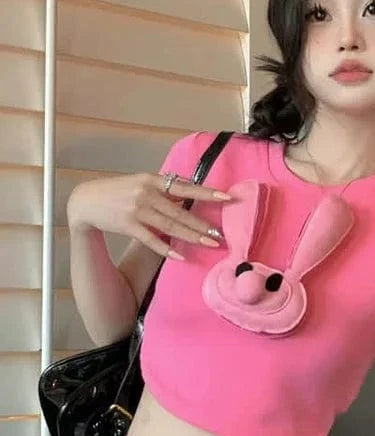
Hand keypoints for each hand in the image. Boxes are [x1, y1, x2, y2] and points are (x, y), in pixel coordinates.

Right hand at [67, 172, 230, 258]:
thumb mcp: (142, 183)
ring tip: (209, 243)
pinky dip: (166, 248)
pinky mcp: (127, 225)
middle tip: (221, 235)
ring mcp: (137, 210)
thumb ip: (165, 188)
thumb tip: (192, 191)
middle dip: (203, 224)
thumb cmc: (119, 191)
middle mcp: (147, 193)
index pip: (186, 187)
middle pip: (181, 212)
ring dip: (191, 236)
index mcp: (153, 180)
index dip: (207, 192)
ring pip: (170, 226)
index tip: (227, 197)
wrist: (86, 200)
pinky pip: (151, 240)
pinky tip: (180, 256)